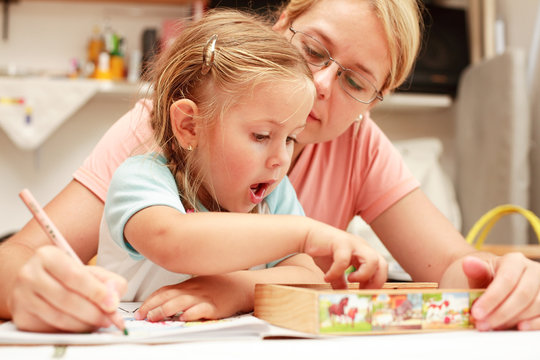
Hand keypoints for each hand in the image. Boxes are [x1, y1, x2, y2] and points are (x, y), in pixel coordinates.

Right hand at [8, 245, 126, 332]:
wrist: (37, 283)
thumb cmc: (67, 277)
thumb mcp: (90, 272)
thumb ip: (109, 281)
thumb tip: (113, 296)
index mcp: (47, 256)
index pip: (74, 276)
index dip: (96, 292)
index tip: (112, 304)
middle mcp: (29, 274)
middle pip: (66, 298)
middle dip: (93, 312)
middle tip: (110, 318)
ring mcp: (22, 296)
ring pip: (58, 316)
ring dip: (84, 323)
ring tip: (100, 322)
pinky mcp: (21, 316)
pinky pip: (50, 327)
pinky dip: (71, 329)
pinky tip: (83, 325)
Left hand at [135, 274, 249, 321]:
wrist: (241, 285)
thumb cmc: (219, 285)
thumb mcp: (198, 283)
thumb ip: (183, 290)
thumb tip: (163, 300)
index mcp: (187, 284)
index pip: (164, 290)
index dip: (150, 300)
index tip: (140, 310)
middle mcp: (193, 289)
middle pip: (169, 296)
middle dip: (154, 306)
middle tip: (143, 316)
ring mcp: (204, 297)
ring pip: (182, 301)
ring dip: (167, 309)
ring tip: (156, 317)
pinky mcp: (215, 306)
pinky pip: (202, 308)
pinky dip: (193, 313)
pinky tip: (185, 317)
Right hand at [303, 222, 386, 289]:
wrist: (309, 235)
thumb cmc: (324, 252)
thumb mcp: (335, 271)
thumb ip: (341, 283)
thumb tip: (344, 296)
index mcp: (364, 253)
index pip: (381, 268)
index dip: (376, 283)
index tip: (363, 292)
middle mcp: (362, 247)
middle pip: (382, 264)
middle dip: (375, 281)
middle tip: (361, 289)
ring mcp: (353, 243)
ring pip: (371, 260)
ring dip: (363, 275)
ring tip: (350, 280)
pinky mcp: (340, 241)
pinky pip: (344, 260)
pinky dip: (336, 272)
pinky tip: (327, 277)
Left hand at [463, 254, 539, 329]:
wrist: (488, 285)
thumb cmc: (482, 279)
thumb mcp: (475, 274)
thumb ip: (475, 271)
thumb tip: (468, 263)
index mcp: (515, 261)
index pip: (507, 279)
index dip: (492, 298)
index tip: (476, 313)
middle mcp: (533, 272)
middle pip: (523, 294)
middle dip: (501, 313)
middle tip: (482, 324)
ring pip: (536, 306)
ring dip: (513, 320)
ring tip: (491, 326)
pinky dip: (533, 324)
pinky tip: (519, 328)